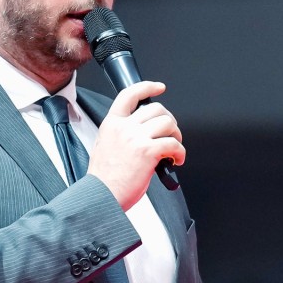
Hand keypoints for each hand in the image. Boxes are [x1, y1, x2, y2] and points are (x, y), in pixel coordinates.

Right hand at [87, 81, 184, 209]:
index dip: (147, 87)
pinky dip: (180, 152)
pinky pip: (174, 144)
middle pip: (157, 108)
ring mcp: (136, 138)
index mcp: (112, 124)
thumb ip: (122, 135)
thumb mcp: (105, 146)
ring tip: (173, 149)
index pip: (129, 95)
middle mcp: (124, 127)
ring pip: (168, 123)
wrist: (102, 196)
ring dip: (176, 135)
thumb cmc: (105, 179)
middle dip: (169, 120)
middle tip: (170, 134)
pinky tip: (176, 160)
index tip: (159, 87)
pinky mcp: (148, 152)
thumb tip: (143, 134)